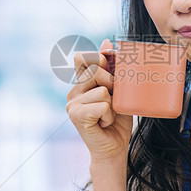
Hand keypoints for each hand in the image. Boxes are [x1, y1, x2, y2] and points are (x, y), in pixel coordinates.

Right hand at [66, 39, 133, 163]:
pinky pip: (102, 105)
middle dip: (113, 84)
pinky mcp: (76, 116)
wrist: (114, 149)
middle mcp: (73, 92)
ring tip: (108, 116)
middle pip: (96, 71)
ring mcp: (72, 104)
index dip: (98, 57)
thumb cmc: (117, 121)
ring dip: (113, 105)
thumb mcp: (118, 91)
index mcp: (81, 83)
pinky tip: (103, 124)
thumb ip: (112, 69)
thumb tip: (106, 41)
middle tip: (113, 102)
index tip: (109, 66)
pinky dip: (109, 115)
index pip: (84, 58)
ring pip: (102, 90)